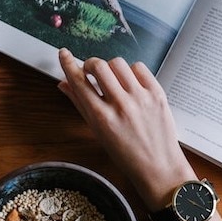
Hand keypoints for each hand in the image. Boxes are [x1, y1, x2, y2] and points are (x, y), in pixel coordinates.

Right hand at [58, 48, 195, 209]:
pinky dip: (130, 71)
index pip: (79, 82)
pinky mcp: (157, 93)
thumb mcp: (98, 132)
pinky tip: (129, 83)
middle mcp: (120, 105)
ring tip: (113, 80)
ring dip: (110, 68)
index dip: (68, 64)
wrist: (158, 167)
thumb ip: (80, 105)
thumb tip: (63, 84)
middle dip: (90, 64)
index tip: (63, 54)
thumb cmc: (125, 154)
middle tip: (91, 72)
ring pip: (118, 63)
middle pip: (98, 65)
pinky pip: (139, 67)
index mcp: (101, 118)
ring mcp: (140, 97)